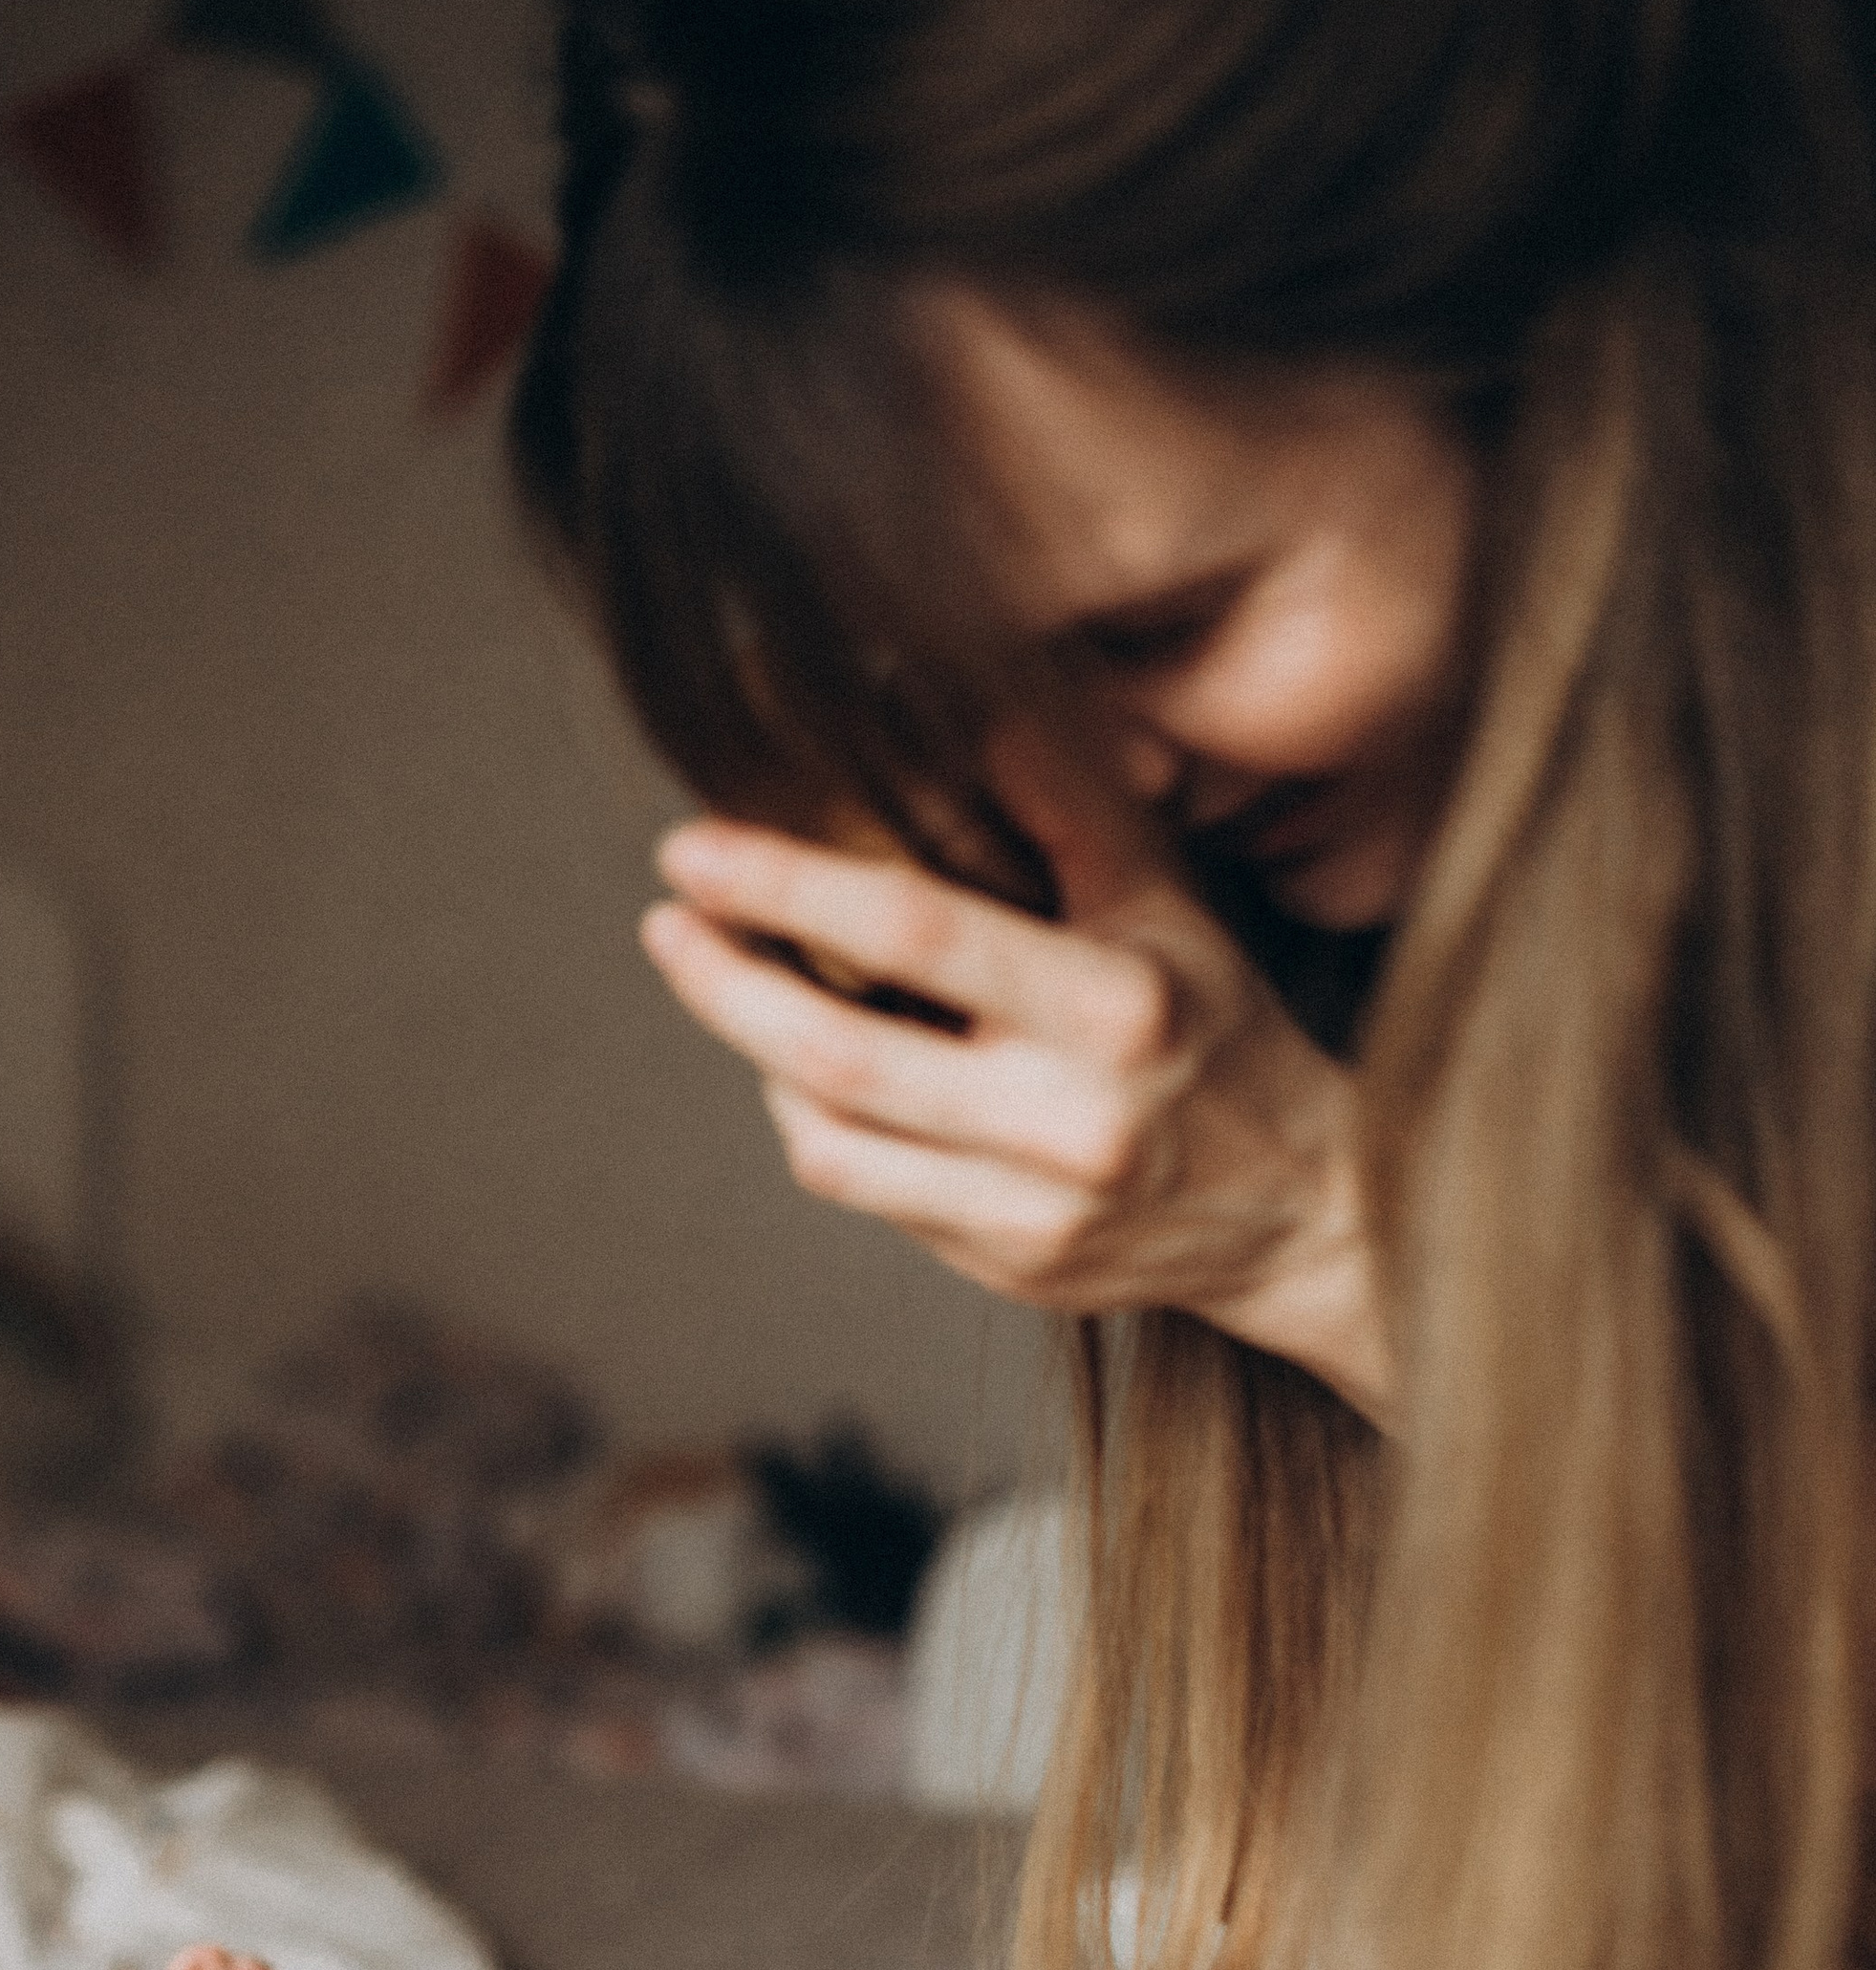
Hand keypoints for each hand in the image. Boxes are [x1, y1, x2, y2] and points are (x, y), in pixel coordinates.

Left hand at [642, 768, 1391, 1424]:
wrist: (1301, 1214)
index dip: (786, 886)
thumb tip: (962, 697)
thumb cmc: (1222, 1033)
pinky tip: (814, 1076)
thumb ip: (1068, 809)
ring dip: (763, 1060)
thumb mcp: (1168, 906)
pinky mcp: (1007, 1271)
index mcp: (1115, 1008)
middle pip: (836, 1054)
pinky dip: (820, 1127)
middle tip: (668, 925)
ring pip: (828, 1140)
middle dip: (727, 985)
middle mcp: (1069, 1119)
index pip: (916, 931)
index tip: (692, 850)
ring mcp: (1033, 1210)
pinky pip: (865, 1192)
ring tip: (743, 991)